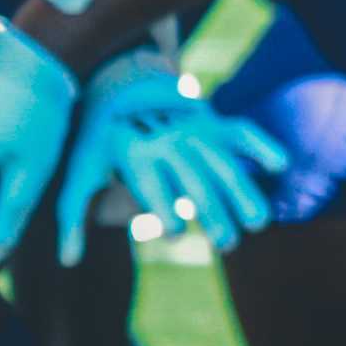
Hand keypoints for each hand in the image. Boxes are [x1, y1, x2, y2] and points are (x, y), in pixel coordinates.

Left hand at [56, 67, 276, 262]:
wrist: (119, 83)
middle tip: (227, 245)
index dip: (161, 208)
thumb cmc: (98, 140)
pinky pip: (242, 132)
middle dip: (214, 212)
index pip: (152, 184)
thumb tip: (66, 263)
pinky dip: (262, 145)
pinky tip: (279, 166)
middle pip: (195, 180)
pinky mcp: (213, 123)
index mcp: (134, 152)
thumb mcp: (78, 173)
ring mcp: (195, 131)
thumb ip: (72, 219)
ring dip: (243, 193)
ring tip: (259, 223)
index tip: (171, 235)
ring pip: (224, 163)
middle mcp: (169, 141)